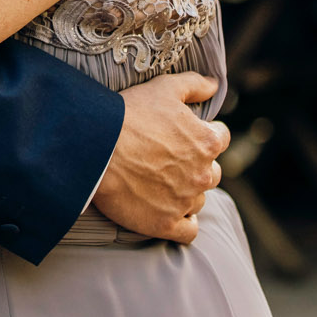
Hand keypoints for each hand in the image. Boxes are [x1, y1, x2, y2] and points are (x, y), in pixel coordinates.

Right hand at [90, 72, 228, 244]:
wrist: (95, 148)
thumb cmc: (129, 115)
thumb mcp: (164, 88)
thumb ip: (195, 85)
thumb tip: (214, 85)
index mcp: (207, 142)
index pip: (221, 138)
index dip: (203, 133)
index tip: (184, 134)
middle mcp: (203, 174)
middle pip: (212, 172)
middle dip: (196, 166)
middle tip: (168, 160)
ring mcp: (185, 202)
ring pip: (199, 200)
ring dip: (187, 193)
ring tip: (160, 184)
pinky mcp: (166, 224)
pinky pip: (188, 231)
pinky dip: (182, 223)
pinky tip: (168, 211)